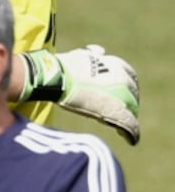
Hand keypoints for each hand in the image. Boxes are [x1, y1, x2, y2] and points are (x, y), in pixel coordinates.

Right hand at [19, 45, 139, 144]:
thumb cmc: (64, 67)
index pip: (130, 76)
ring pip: (132, 110)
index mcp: (116, 65)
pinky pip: (130, 125)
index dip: (127, 86)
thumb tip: (99, 52)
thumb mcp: (82, 55)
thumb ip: (93, 55)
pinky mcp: (115, 112)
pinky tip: (130, 139)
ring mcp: (121, 96)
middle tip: (119, 111)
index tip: (121, 93)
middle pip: (133, 94)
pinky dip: (131, 133)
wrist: (58, 78)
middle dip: (128, 102)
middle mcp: (122, 79)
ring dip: (127, 117)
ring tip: (123, 127)